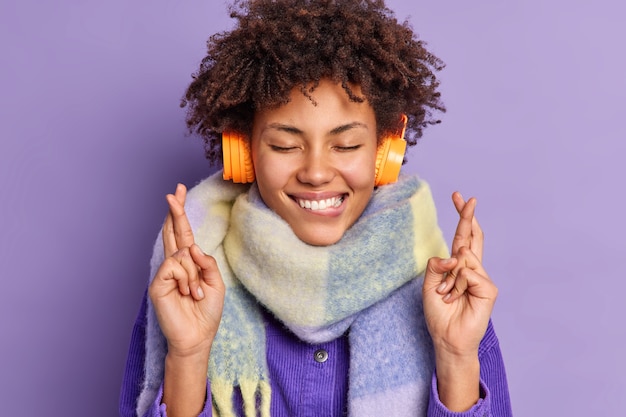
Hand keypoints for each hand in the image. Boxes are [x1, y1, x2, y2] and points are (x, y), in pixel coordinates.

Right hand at [149, 184, 224, 357]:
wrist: (197, 336)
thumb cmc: (206, 312)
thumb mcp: (216, 283)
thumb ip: (206, 262)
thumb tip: (189, 246)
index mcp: (189, 262)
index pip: (183, 233)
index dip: (180, 213)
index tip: (179, 191)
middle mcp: (175, 264)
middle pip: (173, 231)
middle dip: (175, 211)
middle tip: (174, 191)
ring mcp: (165, 273)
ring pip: (181, 254)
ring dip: (193, 275)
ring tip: (194, 294)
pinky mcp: (157, 283)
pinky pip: (174, 266)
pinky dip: (185, 279)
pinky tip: (185, 293)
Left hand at [422, 192, 497, 410]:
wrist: (447, 337)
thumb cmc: (439, 312)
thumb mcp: (429, 284)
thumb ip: (437, 265)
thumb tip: (455, 254)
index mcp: (458, 266)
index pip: (462, 237)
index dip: (463, 217)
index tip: (459, 197)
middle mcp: (472, 268)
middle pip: (472, 237)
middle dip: (468, 216)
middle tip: (467, 198)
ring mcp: (481, 278)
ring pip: (464, 259)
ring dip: (449, 277)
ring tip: (446, 294)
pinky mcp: (488, 289)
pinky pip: (469, 274)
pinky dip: (458, 284)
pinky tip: (455, 297)